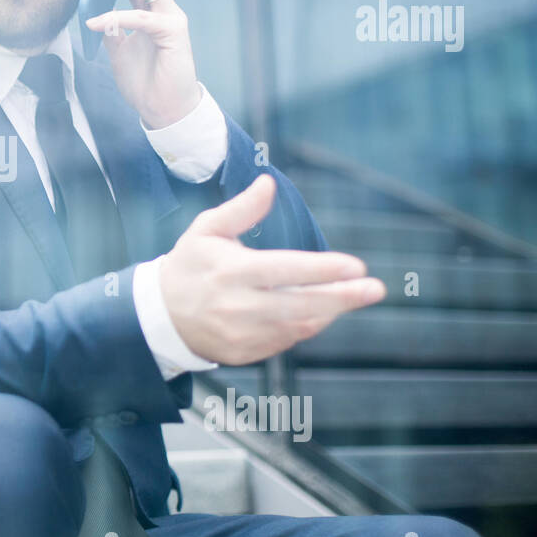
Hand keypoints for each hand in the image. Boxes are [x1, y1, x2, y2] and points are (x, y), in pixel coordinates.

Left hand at [81, 0, 201, 128]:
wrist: (163, 109)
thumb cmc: (144, 79)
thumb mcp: (118, 49)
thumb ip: (109, 27)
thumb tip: (90, 11)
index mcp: (150, 6)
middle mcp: (163, 5)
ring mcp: (171, 17)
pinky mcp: (173, 33)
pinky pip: (142, 17)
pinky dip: (115, 17)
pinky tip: (93, 23)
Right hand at [157, 174, 386, 365]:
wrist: (160, 316)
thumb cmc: (189, 266)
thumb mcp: (206, 230)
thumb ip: (241, 209)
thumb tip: (268, 183)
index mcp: (231, 272)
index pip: (284, 271)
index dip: (322, 270)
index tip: (356, 265)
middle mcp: (239, 306)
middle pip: (300, 304)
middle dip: (343, 298)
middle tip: (376, 289)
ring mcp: (243, 334)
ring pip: (298, 325)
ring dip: (329, 310)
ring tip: (354, 295)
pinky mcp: (245, 354)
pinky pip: (285, 340)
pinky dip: (306, 325)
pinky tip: (319, 310)